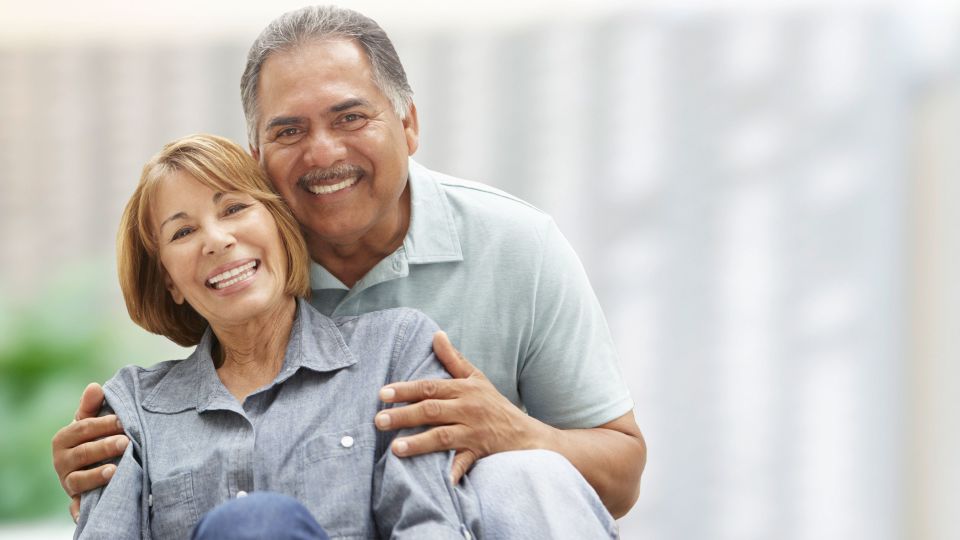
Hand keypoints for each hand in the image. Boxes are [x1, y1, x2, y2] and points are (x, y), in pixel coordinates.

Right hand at [51, 382, 128, 521]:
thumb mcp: (91, 422)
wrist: (90, 468)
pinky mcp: (76, 500)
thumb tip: (94, 387)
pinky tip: (92, 509)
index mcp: (64, 438)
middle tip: (126, 442)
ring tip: (115, 471)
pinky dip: (81, 509)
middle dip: (104, 447)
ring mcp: (67, 482)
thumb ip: (92, 406)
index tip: (122, 420)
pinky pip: (77, 506)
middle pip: (82, 453)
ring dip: (96, 476)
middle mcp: (61, 461)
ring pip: (78, 480)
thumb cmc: (93, 438)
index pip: (82, 428)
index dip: (102, 424)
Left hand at [376, 331, 547, 483]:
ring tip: (395, 448)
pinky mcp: (479, 452)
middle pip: (432, 410)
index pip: (430, 387)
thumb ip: (454, 359)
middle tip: (379, 420)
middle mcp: (468, 409)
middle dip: (404, 415)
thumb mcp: (477, 378)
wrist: (525, 433)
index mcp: (464, 389)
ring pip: (443, 437)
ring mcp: (473, 432)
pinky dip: (453, 472)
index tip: (383, 393)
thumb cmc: (494, 404)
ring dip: (419, 443)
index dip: (406, 390)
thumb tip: (436, 334)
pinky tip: (439, 480)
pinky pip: (464, 463)